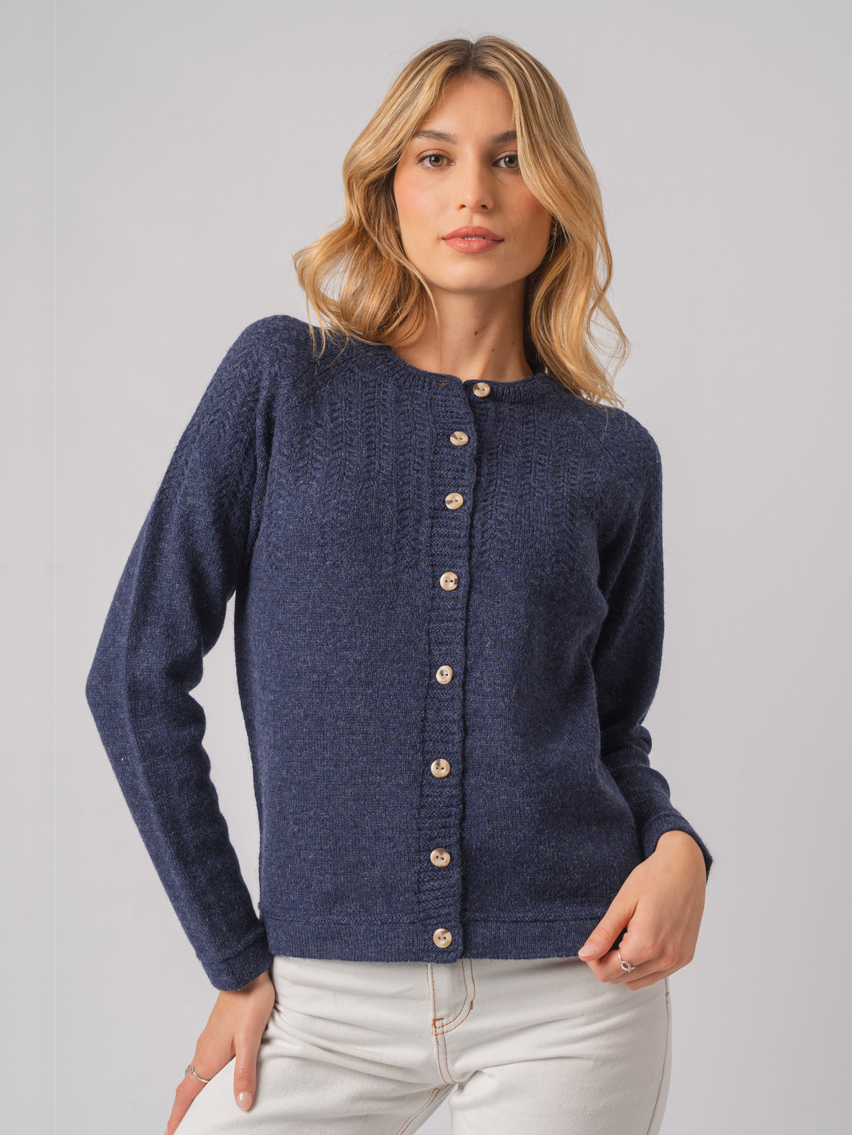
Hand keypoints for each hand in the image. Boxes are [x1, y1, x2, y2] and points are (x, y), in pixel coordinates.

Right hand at [165, 968, 275, 1133]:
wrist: (246, 971)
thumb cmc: (250, 1001)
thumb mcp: (250, 1039)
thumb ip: (245, 1072)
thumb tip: (242, 1105)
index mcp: (208, 1057)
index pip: (187, 1095)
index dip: (178, 1117)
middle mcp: (204, 1050)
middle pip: (187, 1088)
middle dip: (181, 1111)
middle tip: (179, 1129)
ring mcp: (209, 1040)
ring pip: (195, 1074)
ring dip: (191, 1095)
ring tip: (194, 1111)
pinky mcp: (217, 1032)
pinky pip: (203, 1061)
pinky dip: (201, 1078)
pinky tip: (212, 1078)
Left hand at [577, 830, 706, 989]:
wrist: (685, 867)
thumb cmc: (653, 878)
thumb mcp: (623, 903)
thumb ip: (604, 933)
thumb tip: (585, 955)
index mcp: (646, 944)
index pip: (608, 973)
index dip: (594, 960)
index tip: (595, 941)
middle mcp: (665, 958)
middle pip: (622, 979)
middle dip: (608, 962)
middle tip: (610, 935)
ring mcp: (677, 960)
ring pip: (638, 981)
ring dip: (625, 967)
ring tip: (626, 936)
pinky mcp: (685, 957)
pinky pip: (656, 975)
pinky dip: (643, 966)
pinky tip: (642, 941)